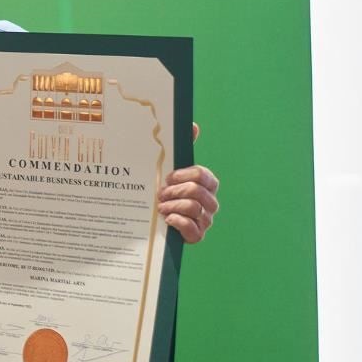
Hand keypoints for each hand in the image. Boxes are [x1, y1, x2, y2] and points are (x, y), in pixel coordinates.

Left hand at [158, 124, 219, 242]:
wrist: (151, 218)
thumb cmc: (164, 189)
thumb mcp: (170, 167)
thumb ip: (182, 148)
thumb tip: (193, 125)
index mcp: (206, 184)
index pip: (203, 175)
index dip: (184, 175)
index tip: (168, 177)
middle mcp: (210, 202)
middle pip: (198, 191)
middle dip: (175, 191)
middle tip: (160, 193)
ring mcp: (205, 220)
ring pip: (194, 208)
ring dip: (173, 205)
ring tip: (160, 206)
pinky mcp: (196, 236)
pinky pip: (193, 229)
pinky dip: (178, 222)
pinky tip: (167, 219)